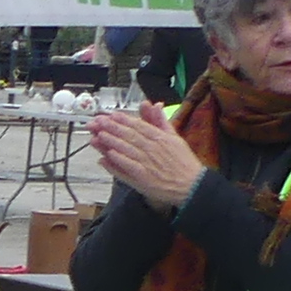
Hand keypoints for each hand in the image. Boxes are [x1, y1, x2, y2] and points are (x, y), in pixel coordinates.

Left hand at [90, 104, 206, 208]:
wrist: (192, 185)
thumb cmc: (184, 163)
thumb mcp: (176, 137)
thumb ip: (162, 121)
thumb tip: (155, 105)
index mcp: (160, 138)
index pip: (138, 125)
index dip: (123, 120)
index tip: (111, 115)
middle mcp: (153, 148)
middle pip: (129, 135)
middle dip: (112, 127)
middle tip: (98, 121)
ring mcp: (148, 163)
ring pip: (126, 149)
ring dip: (111, 141)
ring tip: (99, 134)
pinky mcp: (144, 178)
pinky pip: (128, 166)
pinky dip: (118, 160)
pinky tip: (107, 154)